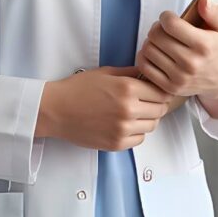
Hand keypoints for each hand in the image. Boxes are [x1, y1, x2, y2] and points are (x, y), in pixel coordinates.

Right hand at [37, 66, 173, 150]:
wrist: (57, 109)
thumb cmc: (79, 88)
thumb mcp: (106, 72)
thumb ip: (130, 73)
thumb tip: (149, 74)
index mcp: (128, 88)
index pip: (161, 92)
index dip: (161, 91)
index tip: (157, 91)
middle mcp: (129, 110)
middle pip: (160, 110)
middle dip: (156, 104)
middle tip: (147, 101)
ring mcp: (123, 129)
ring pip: (152, 126)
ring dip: (148, 119)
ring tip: (136, 113)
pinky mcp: (116, 144)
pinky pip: (139, 139)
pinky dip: (137, 132)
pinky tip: (126, 124)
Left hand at [135, 0, 217, 100]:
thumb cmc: (215, 49)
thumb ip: (212, 12)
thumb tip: (203, 0)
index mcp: (204, 45)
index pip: (171, 24)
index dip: (165, 16)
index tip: (169, 18)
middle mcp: (191, 63)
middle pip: (156, 36)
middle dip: (156, 28)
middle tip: (163, 29)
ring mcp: (179, 77)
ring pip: (148, 49)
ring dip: (150, 41)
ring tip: (160, 41)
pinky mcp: (169, 88)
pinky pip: (144, 66)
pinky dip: (144, 56)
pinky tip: (155, 53)